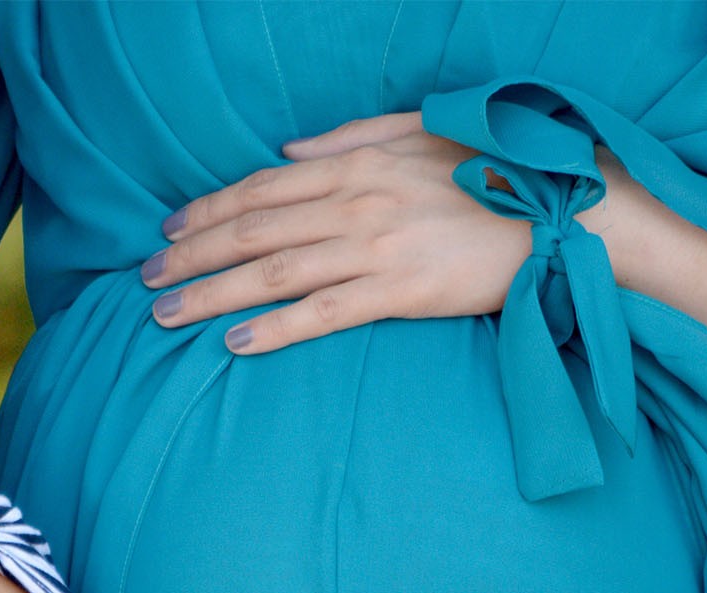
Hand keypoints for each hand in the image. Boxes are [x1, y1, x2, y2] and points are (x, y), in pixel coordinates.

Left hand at [142, 111, 531, 353]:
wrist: (560, 215)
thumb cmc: (492, 174)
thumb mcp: (419, 134)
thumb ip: (349, 139)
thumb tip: (286, 153)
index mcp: (358, 164)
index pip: (261, 188)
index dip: (208, 209)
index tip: (169, 229)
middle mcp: (357, 203)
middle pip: (252, 230)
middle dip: (190, 254)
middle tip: (146, 278)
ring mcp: (377, 248)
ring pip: (273, 272)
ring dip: (212, 294)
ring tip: (166, 314)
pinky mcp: (402, 292)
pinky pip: (324, 313)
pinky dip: (275, 328)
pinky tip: (235, 343)